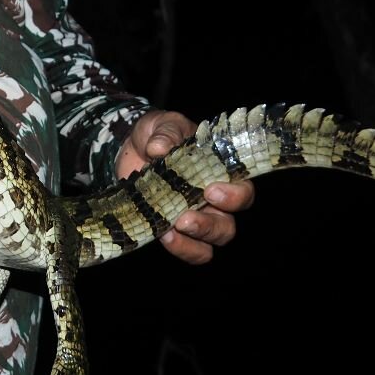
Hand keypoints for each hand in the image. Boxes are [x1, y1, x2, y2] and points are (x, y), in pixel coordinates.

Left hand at [117, 109, 253, 264]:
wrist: (131, 148)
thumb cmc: (158, 134)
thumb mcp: (162, 124)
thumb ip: (166, 132)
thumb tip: (158, 148)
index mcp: (221, 172)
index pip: (243, 190)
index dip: (234, 196)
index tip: (211, 191)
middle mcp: (215, 201)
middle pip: (228, 225)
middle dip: (210, 226)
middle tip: (185, 218)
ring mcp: (196, 218)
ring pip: (211, 243)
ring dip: (194, 241)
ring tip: (171, 230)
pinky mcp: (174, 230)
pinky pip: (188, 249)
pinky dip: (180, 247)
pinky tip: (162, 235)